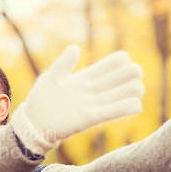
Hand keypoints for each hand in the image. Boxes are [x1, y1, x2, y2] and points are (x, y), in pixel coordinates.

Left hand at [10, 45, 143, 154]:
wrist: (33, 123)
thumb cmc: (40, 99)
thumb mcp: (50, 78)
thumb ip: (64, 64)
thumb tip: (75, 48)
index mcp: (82, 79)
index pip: (106, 67)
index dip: (117, 61)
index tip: (125, 58)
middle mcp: (90, 91)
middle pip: (116, 80)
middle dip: (129, 74)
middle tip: (135, 73)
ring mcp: (91, 105)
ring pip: (118, 95)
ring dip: (130, 91)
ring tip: (137, 88)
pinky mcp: (89, 119)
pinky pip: (110, 113)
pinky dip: (124, 109)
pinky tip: (135, 105)